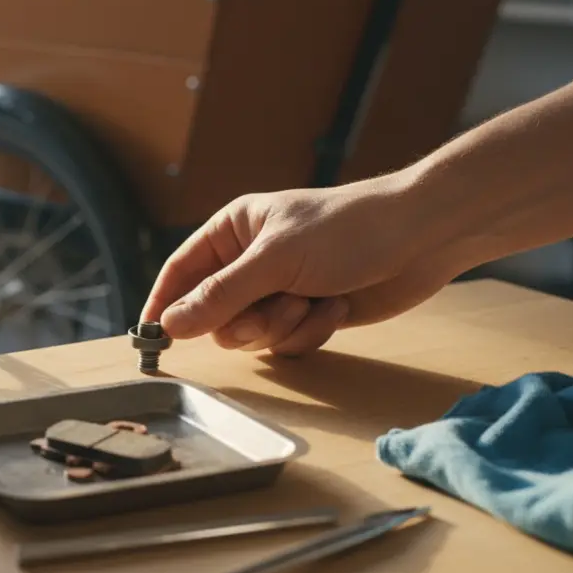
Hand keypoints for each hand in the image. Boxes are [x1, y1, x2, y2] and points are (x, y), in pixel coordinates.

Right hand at [142, 177, 469, 355]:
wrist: (422, 238)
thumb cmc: (347, 229)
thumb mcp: (276, 259)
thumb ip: (220, 295)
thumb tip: (170, 324)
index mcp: (233, 231)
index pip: (181, 270)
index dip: (164, 303)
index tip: (150, 337)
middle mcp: (250, 260)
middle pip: (215, 314)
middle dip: (246, 320)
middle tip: (276, 309)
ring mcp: (280, 288)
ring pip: (252, 333)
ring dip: (283, 326)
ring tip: (315, 300)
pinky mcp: (309, 312)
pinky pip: (286, 342)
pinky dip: (310, 332)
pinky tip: (335, 308)